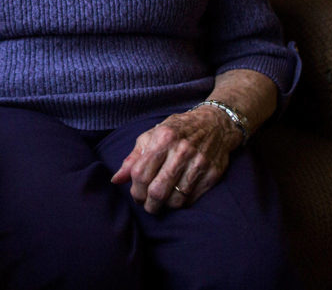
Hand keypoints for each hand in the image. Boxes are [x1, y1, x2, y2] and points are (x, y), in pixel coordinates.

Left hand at [110, 106, 242, 213]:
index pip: (141, 174)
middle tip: (147, 205)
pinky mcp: (212, 174)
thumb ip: (133, 158)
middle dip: (148, 204)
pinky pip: (191, 200)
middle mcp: (182, 151)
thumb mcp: (152, 136)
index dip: (135, 190)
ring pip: (176, 199)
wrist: (215, 124)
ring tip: (161, 202)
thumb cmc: (177, 130)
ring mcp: (199, 163)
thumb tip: (115, 180)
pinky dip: (180, 203)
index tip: (136, 195)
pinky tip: (176, 197)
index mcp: (163, 138)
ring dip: (164, 206)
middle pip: (158, 191)